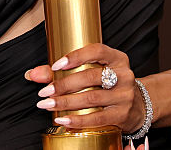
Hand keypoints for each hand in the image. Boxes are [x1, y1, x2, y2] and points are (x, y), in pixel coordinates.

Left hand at [25, 43, 145, 136]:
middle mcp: (124, 74)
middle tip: (44, 91)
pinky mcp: (122, 114)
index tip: (55, 66)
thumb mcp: (93, 70)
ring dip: (66, 102)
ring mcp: (125, 95)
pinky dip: (77, 120)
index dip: (75, 56)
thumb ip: (62, 70)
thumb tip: (33, 74)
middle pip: (91, 77)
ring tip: (47, 104)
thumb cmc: (108, 84)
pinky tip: (62, 119)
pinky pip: (97, 118)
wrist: (137, 105)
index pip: (97, 51)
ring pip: (92, 98)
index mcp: (117, 58)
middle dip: (63, 85)